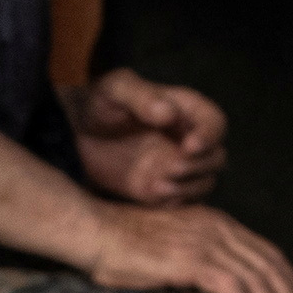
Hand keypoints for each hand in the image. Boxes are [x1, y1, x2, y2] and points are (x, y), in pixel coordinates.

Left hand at [69, 72, 225, 204]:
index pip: (215, 123)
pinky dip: (174, 203)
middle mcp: (186, 139)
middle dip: (200, 166)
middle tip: (171, 168)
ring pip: (204, 182)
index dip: (209, 136)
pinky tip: (151, 197)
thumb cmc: (98, 103)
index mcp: (184, 109)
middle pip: (216, 157)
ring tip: (157, 186)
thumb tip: (168, 112)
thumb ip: (141, 96)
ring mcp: (176, 166)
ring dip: (188, 187)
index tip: (188, 146)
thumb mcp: (115, 89)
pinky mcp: (162, 189)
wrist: (75, 134)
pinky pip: (182, 202)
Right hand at [79, 199, 292, 292]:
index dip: (290, 287)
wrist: (94, 232)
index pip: (270, 256)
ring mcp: (206, 241)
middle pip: (272, 268)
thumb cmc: (126, 250)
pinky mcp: (190, 257)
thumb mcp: (175, 254)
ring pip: (257, 280)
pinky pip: (229, 287)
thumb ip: (202, 267)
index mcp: (221, 225)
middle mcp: (220, 229)